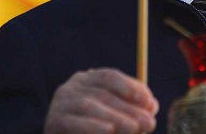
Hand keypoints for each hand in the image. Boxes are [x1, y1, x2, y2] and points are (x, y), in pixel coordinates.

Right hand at [44, 68, 158, 133]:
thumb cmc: (90, 128)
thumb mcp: (111, 115)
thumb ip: (129, 108)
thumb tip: (152, 106)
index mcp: (86, 80)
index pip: (110, 77)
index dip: (131, 87)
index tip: (150, 102)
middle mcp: (71, 86)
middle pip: (103, 93)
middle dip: (129, 108)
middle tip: (149, 122)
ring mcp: (60, 102)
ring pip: (89, 105)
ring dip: (115, 117)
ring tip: (134, 129)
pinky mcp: (53, 121)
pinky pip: (74, 122)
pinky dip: (93, 126)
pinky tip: (109, 131)